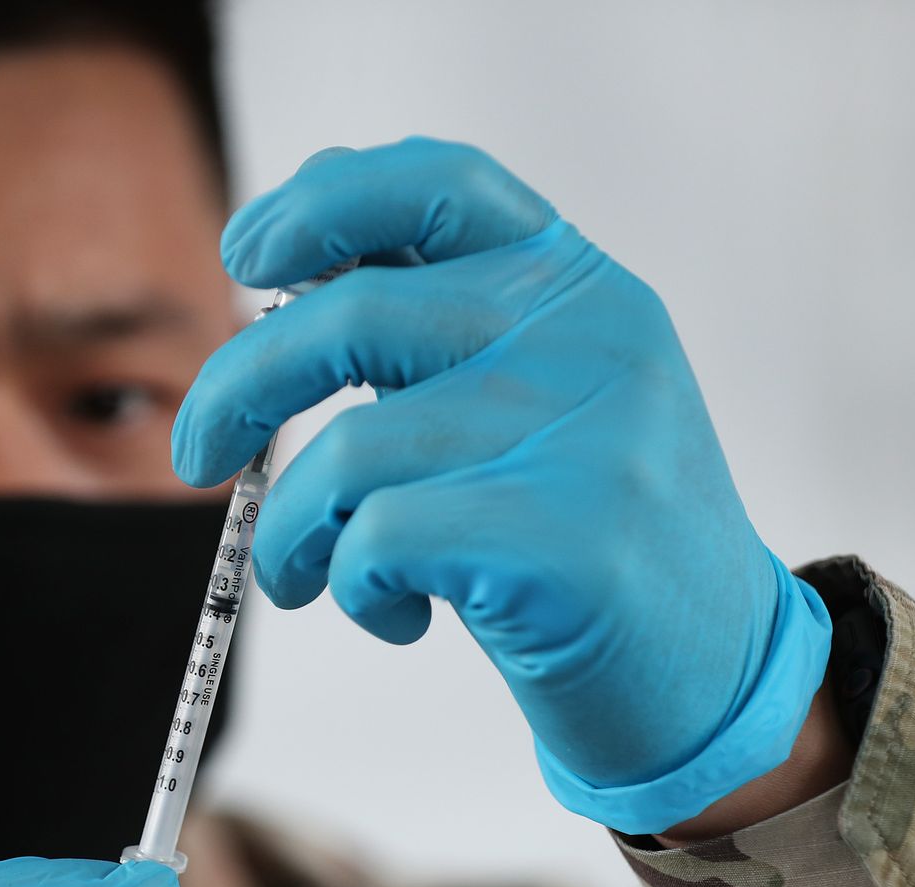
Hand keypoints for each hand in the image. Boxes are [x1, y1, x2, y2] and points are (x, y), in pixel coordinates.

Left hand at [174, 138, 830, 834]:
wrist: (715, 675)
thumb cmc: (585, 540)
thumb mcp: (534, 402)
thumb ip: (436, 333)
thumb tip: (280, 264)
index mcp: (578, 286)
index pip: (438, 183)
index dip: (320, 202)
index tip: (244, 255)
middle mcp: (589, 338)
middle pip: (352, 315)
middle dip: (238, 387)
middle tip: (199, 457)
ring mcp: (586, 435)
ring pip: (348, 456)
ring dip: (290, 532)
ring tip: (308, 579)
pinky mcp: (567, 538)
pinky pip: (378, 542)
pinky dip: (351, 588)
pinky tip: (392, 618)